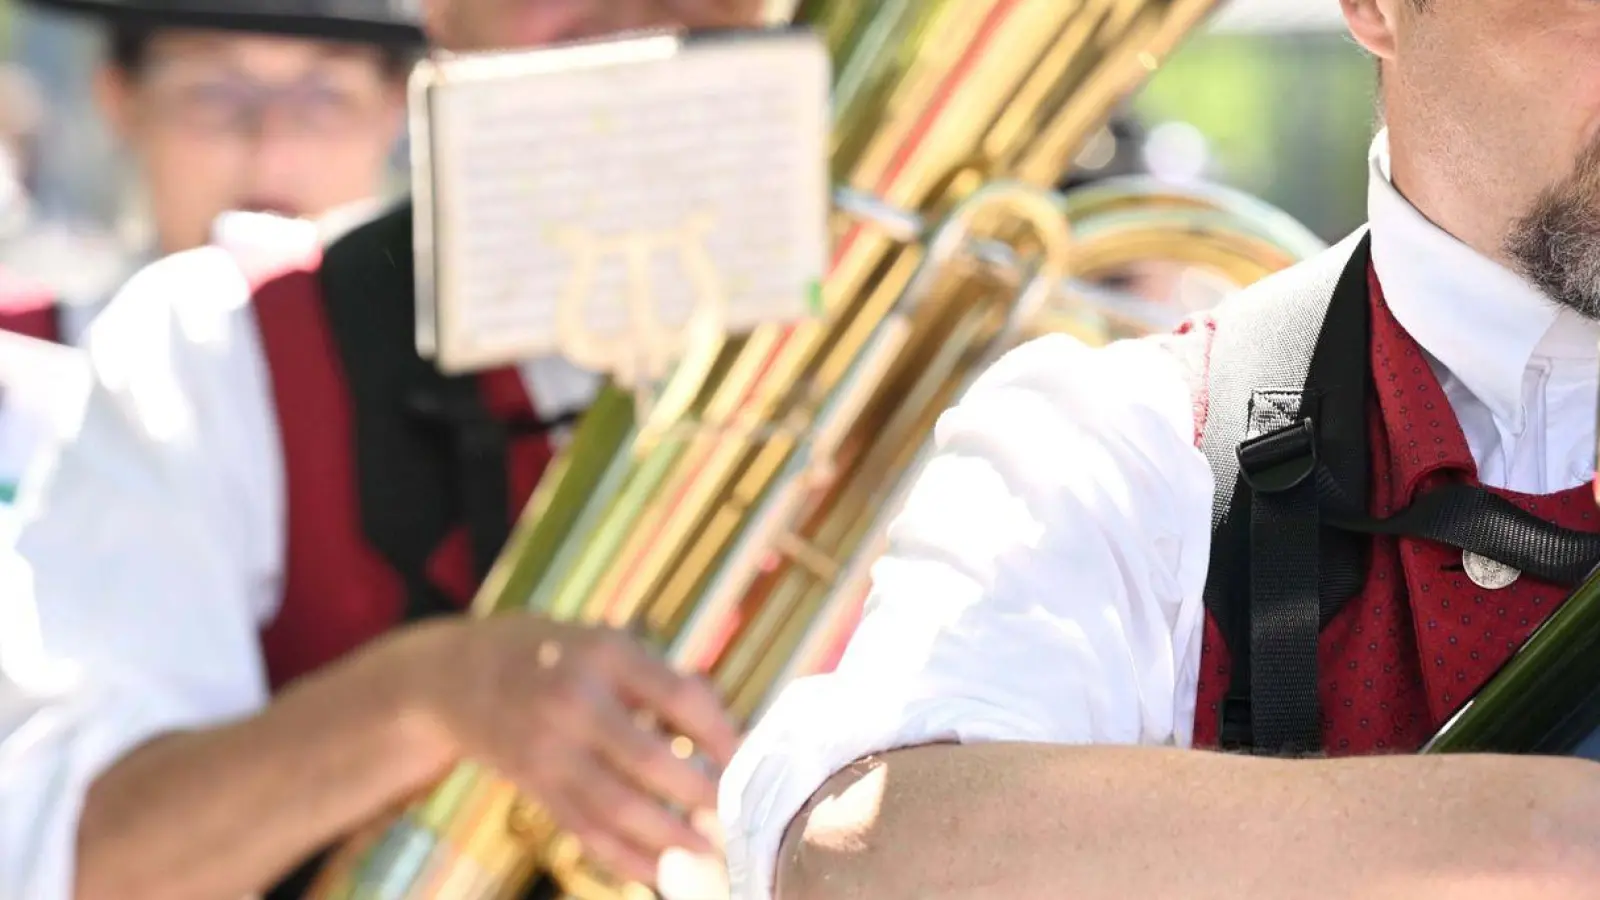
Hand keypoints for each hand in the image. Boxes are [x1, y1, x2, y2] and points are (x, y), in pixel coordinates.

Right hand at [400, 616, 739, 883]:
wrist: (454, 675)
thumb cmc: (553, 655)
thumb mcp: (604, 643)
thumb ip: (659, 680)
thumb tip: (727, 730)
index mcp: (604, 654)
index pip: (677, 695)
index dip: (720, 732)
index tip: (750, 759)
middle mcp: (574, 700)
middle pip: (649, 760)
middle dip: (700, 795)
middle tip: (740, 818)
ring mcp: (548, 747)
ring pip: (616, 806)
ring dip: (668, 838)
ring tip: (710, 856)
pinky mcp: (533, 784)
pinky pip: (584, 829)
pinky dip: (624, 857)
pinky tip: (658, 872)